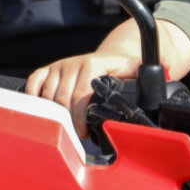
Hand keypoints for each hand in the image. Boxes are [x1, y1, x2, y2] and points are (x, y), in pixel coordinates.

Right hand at [26, 51, 141, 136]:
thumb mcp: (134, 70)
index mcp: (93, 65)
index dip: (80, 116)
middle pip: (62, 99)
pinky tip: (43, 113)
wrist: (114, 54)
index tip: (83, 132)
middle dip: (67, 121)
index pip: (80, 94)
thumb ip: (141, 75)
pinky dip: (34, 97)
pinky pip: (34, 83)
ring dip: (53, 114)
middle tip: (75, 135)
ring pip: (47, 95)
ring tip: (64, 128)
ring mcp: (60, 66)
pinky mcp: (49, 69)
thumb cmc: (124, 67)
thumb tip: (155, 76)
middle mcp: (73, 64)